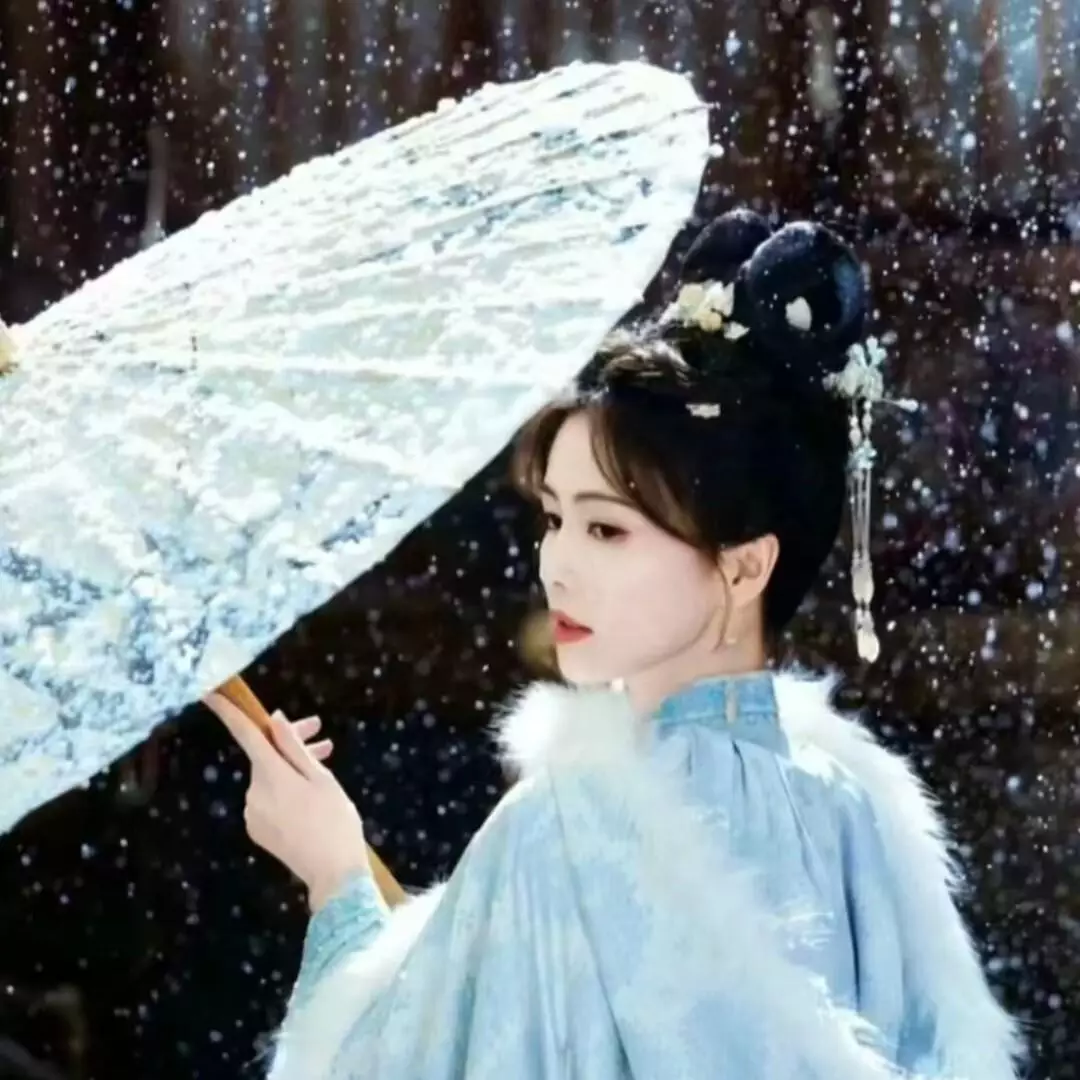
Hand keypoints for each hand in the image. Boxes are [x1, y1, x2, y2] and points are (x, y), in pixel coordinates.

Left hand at [203, 693, 371, 911]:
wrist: (333, 873)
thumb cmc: (335, 819)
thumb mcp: (321, 778)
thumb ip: (293, 747)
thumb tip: (273, 719)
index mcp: (271, 775)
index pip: (245, 735)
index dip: (228, 712)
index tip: (211, 693)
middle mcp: (254, 792)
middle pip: (265, 755)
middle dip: (290, 742)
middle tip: (321, 735)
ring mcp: (253, 813)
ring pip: (270, 776)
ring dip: (292, 766)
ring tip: (324, 765)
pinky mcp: (257, 829)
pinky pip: (269, 797)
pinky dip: (286, 788)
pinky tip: (311, 794)